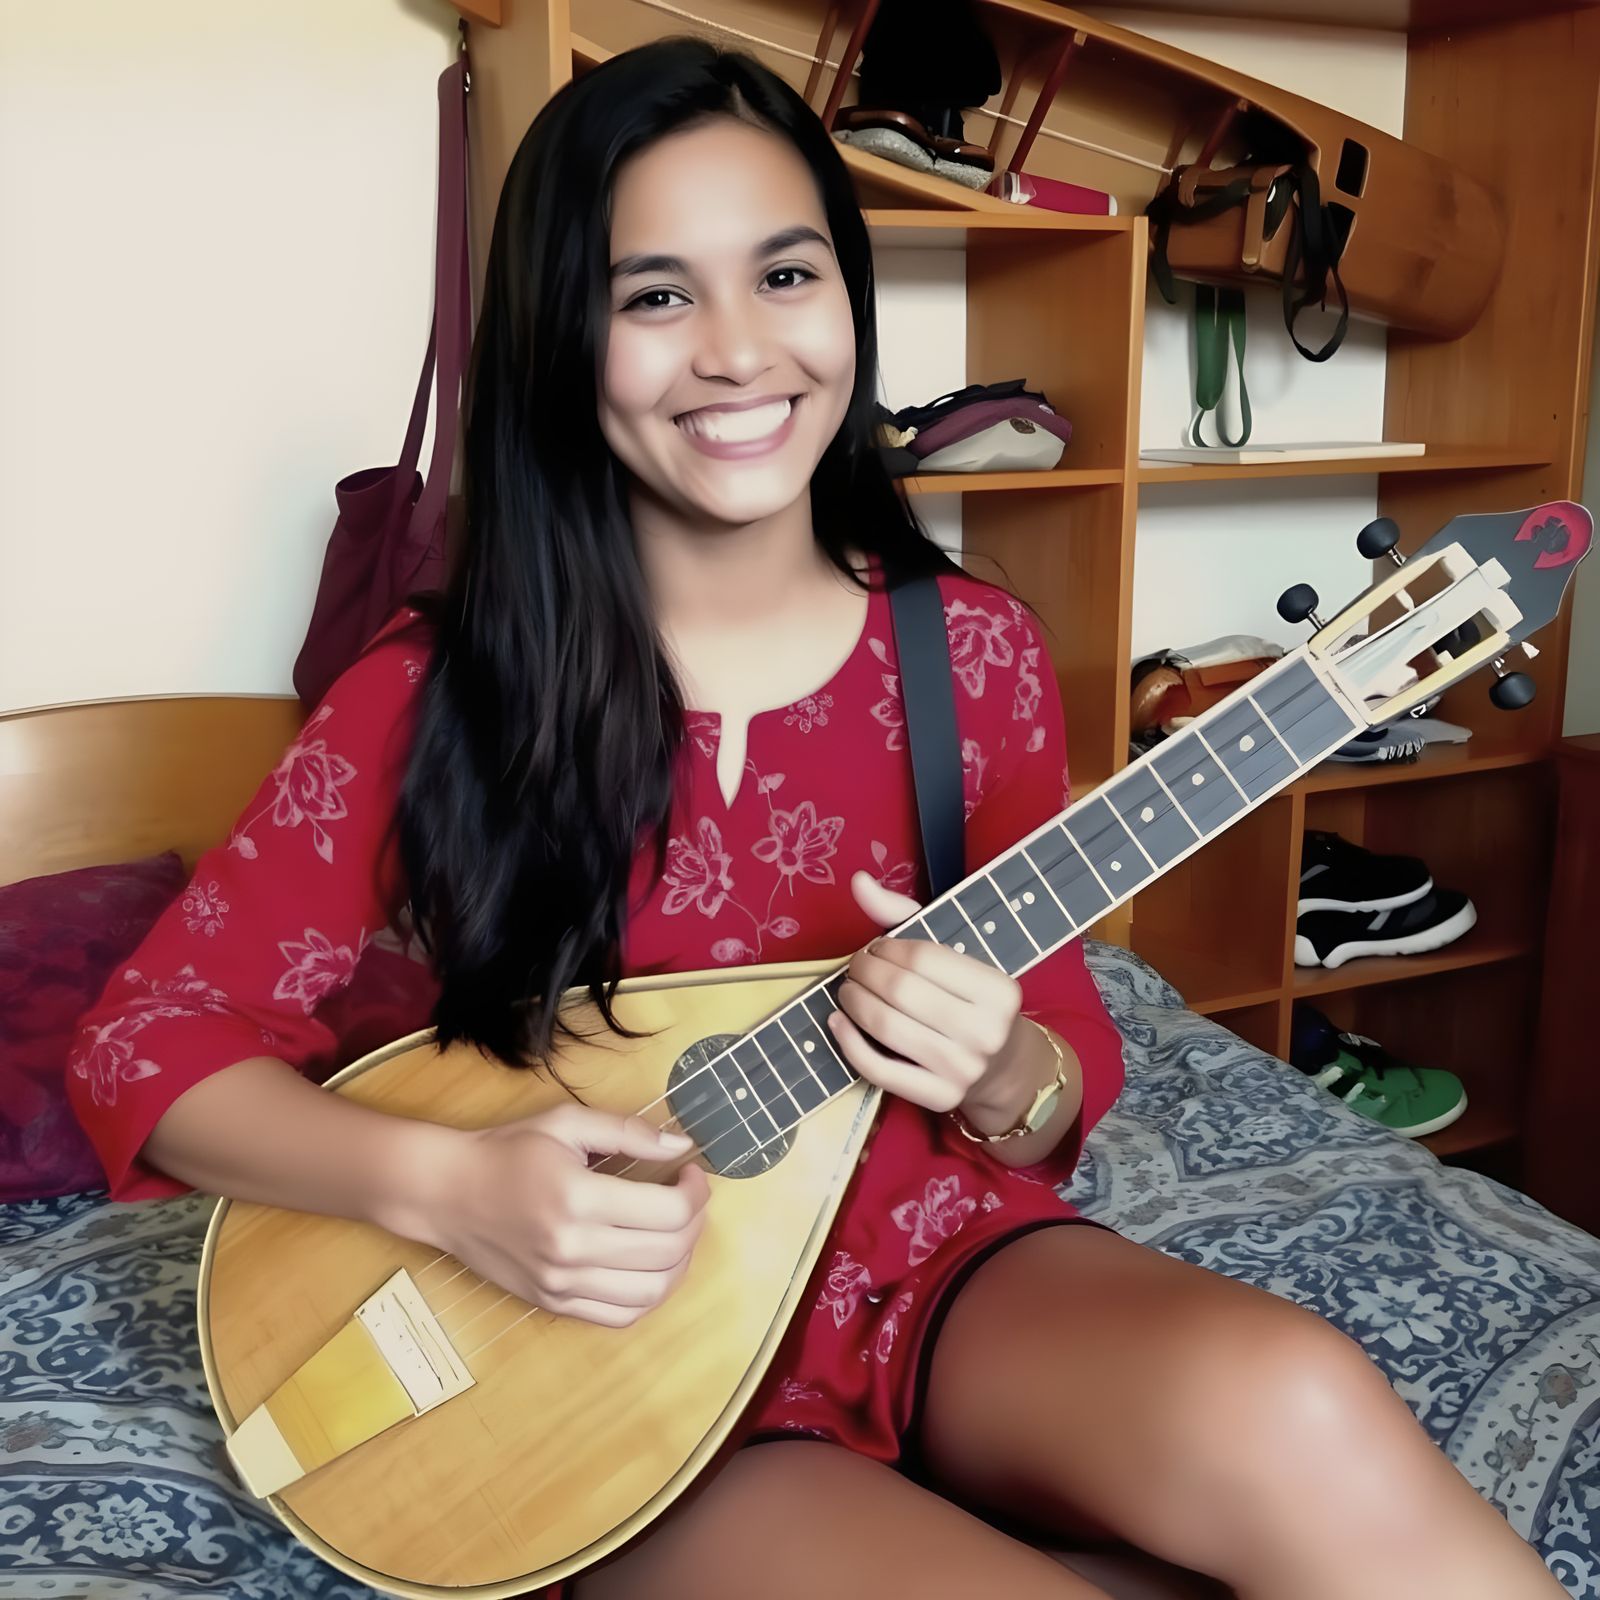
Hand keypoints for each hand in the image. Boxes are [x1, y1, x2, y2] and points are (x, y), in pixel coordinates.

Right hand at [414, 1105, 710, 1329]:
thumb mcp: (566, 1123)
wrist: (446, 1193)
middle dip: (695, 1223)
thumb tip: (682, 1142)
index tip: (691, 1173)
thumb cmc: (506, 1151)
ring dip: (679, 1264)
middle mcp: (572, 1249)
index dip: (696, 1193)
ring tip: (675, 1233)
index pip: (670, 1213)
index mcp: (578, 1198)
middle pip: (668, 1253)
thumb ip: (628, 1132)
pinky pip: (619, 1316)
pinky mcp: (552, 1303)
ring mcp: (561, 1284)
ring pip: (651, 1293)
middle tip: (690, 1199)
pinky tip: (648, 1264)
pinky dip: (648, 1295)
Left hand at [826, 870, 1031, 1118]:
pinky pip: (880, 1070)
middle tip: (855, 968)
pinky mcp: (940, 1097)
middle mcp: (986, 1030)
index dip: (885, 948)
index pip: (922, 957)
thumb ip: (904, 915)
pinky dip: (849, 1043)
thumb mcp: (953, 955)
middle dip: (864, 973)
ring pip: (887, 1028)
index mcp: (997, 989)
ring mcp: (963, 1069)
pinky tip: (839, 1023)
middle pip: (901, 991)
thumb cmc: (970, 1001)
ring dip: (853, 1003)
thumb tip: (858, 882)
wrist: (1004, 1068)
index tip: (874, 949)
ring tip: (848, 991)